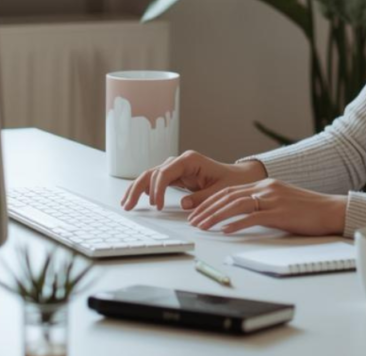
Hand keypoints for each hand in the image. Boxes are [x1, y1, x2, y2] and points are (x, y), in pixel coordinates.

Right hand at [120, 150, 266, 211]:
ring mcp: (176, 168)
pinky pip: (157, 181)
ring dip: (137, 188)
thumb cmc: (231, 181)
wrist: (238, 177)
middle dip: (138, 188)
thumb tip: (183, 204)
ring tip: (126, 203)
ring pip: (151, 175)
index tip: (156, 206)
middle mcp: (180, 161)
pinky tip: (138, 199)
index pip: (165, 172)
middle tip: (128, 205)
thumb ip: (202, 197)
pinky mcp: (176, 176)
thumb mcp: (220, 191)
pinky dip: (146, 189)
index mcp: (189, 160)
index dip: (157, 189)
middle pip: (152, 172)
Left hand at [187, 179, 347, 236]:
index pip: (230, 191)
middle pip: (228, 196)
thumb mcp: (280, 202)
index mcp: (264, 185)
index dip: (210, 201)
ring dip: (216, 216)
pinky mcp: (280, 212)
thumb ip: (262, 205)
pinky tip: (225, 231)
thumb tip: (242, 216)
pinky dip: (236, 224)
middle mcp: (265, 188)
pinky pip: (253, 217)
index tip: (197, 212)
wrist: (331, 209)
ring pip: (236, 205)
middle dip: (207, 208)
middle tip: (192, 220)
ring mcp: (272, 199)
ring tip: (202, 225)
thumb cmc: (308, 210)